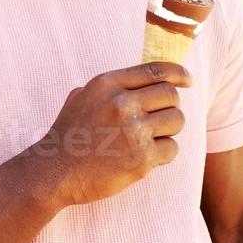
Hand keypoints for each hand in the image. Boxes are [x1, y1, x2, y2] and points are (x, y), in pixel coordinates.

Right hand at [27, 60, 190, 207]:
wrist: (54, 172)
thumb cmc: (69, 135)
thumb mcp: (81, 97)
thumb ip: (111, 86)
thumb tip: (145, 78)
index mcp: (107, 84)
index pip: (155, 70)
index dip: (178, 73)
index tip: (188, 81)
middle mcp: (121, 103)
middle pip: (171, 95)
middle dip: (169, 107)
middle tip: (156, 121)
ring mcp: (133, 131)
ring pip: (176, 121)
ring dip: (168, 131)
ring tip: (148, 140)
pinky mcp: (141, 158)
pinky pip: (172, 149)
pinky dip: (163, 155)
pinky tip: (143, 158)